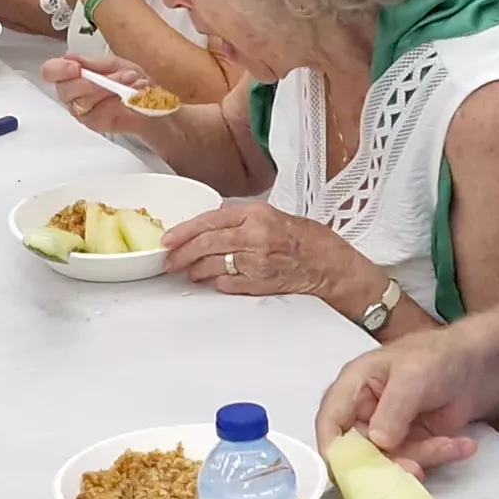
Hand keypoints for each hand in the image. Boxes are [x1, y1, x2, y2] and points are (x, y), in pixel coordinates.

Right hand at [38, 51, 164, 135]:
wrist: (157, 97)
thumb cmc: (135, 78)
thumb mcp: (115, 63)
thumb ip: (92, 63)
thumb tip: (70, 57)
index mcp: (73, 72)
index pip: (51, 71)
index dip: (58, 69)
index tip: (76, 67)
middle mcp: (73, 92)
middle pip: (64, 89)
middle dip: (90, 81)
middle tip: (113, 74)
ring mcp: (83, 109)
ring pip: (81, 101)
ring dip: (107, 88)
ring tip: (129, 79)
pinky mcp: (94, 123)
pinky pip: (96, 113)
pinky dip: (115, 100)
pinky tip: (130, 92)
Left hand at [162, 202, 375, 313]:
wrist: (329, 264)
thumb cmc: (304, 239)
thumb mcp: (270, 215)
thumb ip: (239, 220)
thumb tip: (207, 227)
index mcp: (256, 215)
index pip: (209, 221)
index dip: (184, 231)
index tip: (169, 238)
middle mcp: (256, 237)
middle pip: (206, 244)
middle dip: (182, 253)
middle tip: (171, 259)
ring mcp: (258, 262)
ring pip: (214, 266)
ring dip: (197, 270)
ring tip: (191, 270)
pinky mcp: (261, 283)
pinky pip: (228, 284)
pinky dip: (218, 282)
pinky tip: (215, 280)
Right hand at [316, 333, 485, 475]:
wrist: (474, 365)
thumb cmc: (437, 357)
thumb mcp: (413, 376)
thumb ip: (393, 408)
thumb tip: (378, 442)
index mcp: (353, 386)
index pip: (330, 421)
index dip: (333, 449)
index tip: (351, 473)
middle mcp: (363, 412)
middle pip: (359, 451)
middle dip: (389, 462)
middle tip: (417, 467)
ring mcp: (385, 431)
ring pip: (390, 461)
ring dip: (423, 457)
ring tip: (453, 444)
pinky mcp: (408, 444)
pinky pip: (416, 460)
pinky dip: (439, 456)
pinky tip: (461, 445)